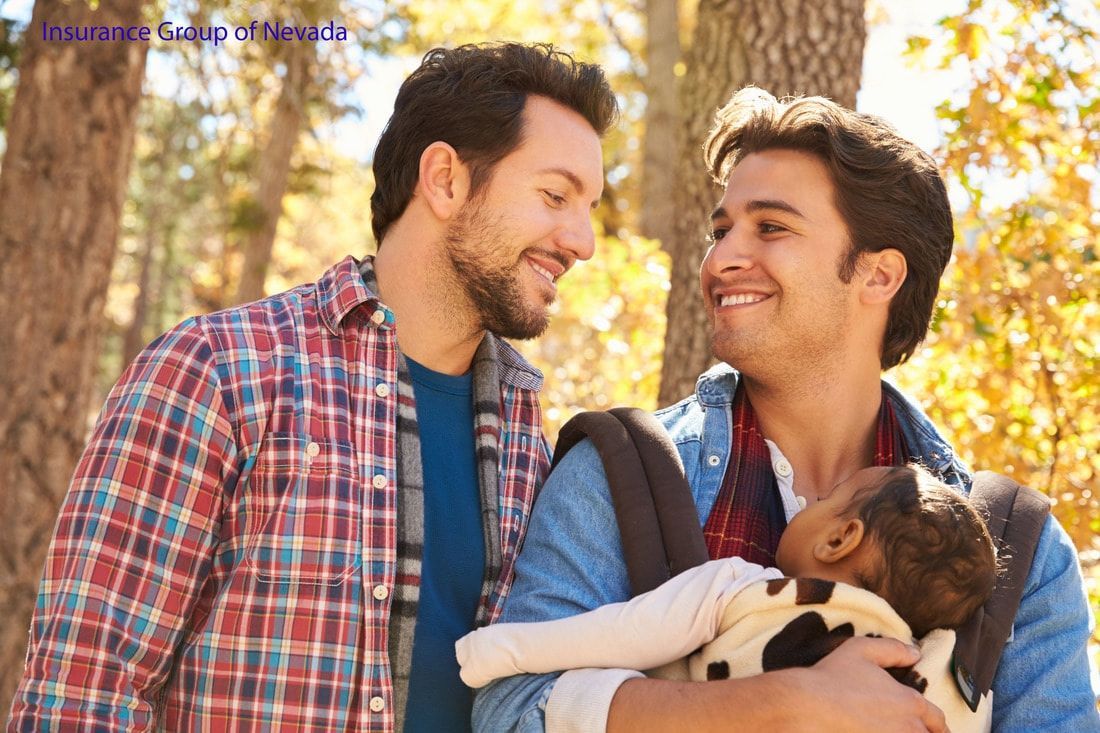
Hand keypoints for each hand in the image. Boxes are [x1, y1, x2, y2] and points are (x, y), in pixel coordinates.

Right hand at [780, 636, 947, 732]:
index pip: (938, 720)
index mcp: (910, 702)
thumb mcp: (861, 649)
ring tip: (898, 731)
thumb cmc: (833, 678)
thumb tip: (915, 653)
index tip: (936, 728)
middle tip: (916, 731)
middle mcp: (908, 728)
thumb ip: (893, 649)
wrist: (807, 707)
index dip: (938, 725)